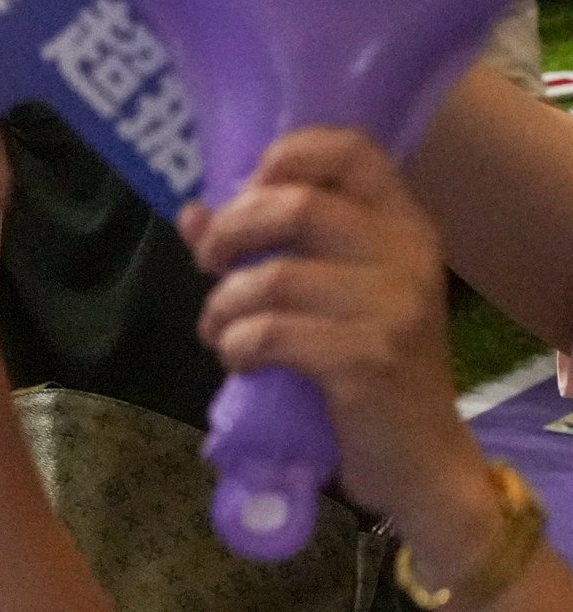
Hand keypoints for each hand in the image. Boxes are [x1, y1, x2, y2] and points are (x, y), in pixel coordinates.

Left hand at [186, 130, 493, 548]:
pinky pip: (270, 333)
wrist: (418, 460)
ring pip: (272, 277)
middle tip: (209, 266)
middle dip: (230, 233)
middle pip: (296, 206)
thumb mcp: (326, 296)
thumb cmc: (363, 366)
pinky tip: (242, 362)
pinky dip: (237, 346)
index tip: (246, 192)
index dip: (286, 157)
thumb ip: (266, 246)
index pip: (350, 150)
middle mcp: (407, 254)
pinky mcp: (369, 360)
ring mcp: (394, 307)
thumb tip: (192, 211)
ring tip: (221, 331)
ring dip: (222, 306)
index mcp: (403, 224)